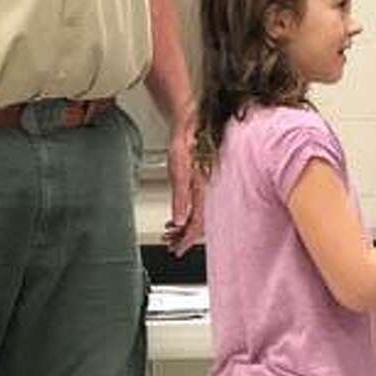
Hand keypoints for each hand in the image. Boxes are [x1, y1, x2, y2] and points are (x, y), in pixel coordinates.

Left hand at [163, 123, 203, 256]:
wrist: (190, 125)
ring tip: (170, 235)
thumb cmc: (185, 143)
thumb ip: (180, 197)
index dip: (187, 240)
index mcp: (203, 191)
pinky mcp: (199, 183)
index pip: (197, 224)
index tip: (176, 250)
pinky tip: (176, 218)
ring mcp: (203, 188)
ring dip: (183, 228)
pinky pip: (196, 206)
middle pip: (198, 223)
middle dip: (184, 238)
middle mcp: (205, 192)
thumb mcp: (178, 172)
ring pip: (196, 215)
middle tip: (171, 246)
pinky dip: (185, 217)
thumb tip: (179, 220)